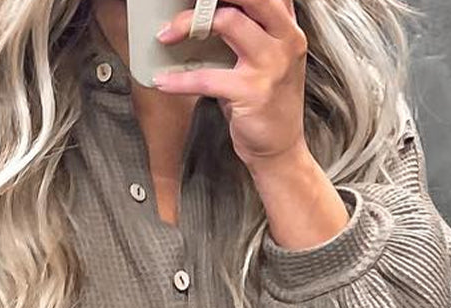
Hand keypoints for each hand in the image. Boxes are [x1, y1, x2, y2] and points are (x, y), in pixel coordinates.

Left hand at [153, 0, 308, 172]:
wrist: (280, 151)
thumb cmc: (266, 104)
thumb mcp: (267, 60)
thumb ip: (250, 32)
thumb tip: (206, 14)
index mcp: (288, 28)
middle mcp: (285, 39)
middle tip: (180, 6)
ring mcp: (272, 64)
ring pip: (228, 22)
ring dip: (188, 24)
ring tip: (166, 36)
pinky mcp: (253, 92)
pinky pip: (207, 77)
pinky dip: (179, 80)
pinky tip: (163, 81)